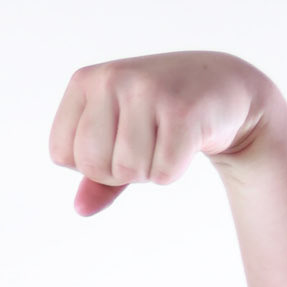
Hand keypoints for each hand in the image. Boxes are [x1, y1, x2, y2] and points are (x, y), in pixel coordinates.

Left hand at [49, 52, 272, 216]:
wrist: (225, 88)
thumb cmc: (161, 115)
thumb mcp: (118, 136)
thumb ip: (94, 176)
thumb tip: (81, 208)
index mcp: (86, 81)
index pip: (60, 154)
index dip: (90, 164)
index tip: (118, 140)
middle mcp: (112, 78)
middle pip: (92, 165)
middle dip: (119, 171)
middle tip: (146, 142)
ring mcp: (147, 90)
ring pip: (128, 171)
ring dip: (149, 170)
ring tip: (166, 138)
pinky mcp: (182, 111)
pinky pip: (162, 173)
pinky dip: (173, 170)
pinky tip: (187, 141)